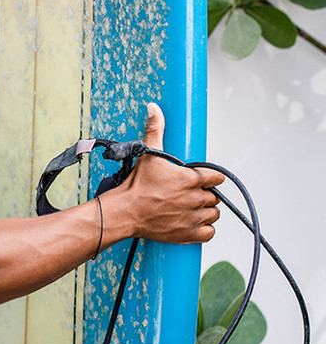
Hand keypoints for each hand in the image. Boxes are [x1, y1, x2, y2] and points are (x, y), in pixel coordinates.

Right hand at [116, 103, 224, 243]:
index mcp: (191, 179)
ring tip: (189, 206)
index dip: (208, 177)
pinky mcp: (190, 234)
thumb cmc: (137, 185)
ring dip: (205, 210)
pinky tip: (190, 221)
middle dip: (203, 194)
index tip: (199, 178)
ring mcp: (194, 217)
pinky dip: (203, 228)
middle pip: (214, 196)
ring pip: (213, 213)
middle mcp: (196, 199)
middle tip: (187, 192)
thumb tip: (154, 108)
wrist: (126, 211)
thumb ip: (155, 129)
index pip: (217, 178)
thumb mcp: (148, 154)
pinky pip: (209, 233)